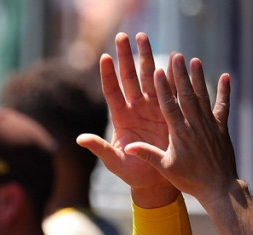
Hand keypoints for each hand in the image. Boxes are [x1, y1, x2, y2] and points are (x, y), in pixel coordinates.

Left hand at [77, 32, 178, 207]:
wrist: (156, 182)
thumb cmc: (132, 174)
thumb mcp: (114, 161)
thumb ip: (99, 148)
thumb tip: (80, 139)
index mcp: (121, 119)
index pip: (112, 92)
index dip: (108, 75)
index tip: (104, 57)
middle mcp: (136, 109)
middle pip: (130, 78)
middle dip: (126, 57)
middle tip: (124, 36)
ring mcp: (153, 108)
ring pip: (149, 78)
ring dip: (147, 57)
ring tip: (143, 37)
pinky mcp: (170, 112)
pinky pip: (170, 89)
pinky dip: (171, 74)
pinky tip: (172, 57)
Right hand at [123, 49, 240, 209]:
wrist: (218, 188)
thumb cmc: (188, 180)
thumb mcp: (165, 168)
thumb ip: (147, 154)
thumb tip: (127, 147)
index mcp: (179, 134)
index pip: (168, 106)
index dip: (162, 88)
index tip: (157, 71)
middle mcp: (195, 125)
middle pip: (186, 95)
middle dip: (179, 75)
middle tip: (175, 56)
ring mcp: (210, 125)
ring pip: (203, 97)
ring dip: (198, 77)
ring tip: (194, 60)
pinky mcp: (221, 128)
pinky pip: (223, 106)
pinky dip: (224, 91)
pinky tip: (225, 76)